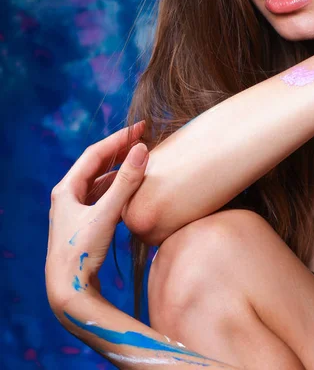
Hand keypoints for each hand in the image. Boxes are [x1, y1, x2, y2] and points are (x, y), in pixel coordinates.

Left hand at [45, 121, 147, 308]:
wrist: (67, 289)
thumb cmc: (81, 251)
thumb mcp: (107, 214)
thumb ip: (126, 182)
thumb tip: (141, 149)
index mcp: (66, 189)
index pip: (95, 153)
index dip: (118, 138)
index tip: (140, 127)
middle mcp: (68, 195)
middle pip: (96, 164)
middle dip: (119, 149)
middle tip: (142, 137)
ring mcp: (74, 209)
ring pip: (99, 179)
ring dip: (119, 167)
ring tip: (140, 158)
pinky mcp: (83, 222)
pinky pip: (102, 194)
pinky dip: (117, 185)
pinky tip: (131, 186)